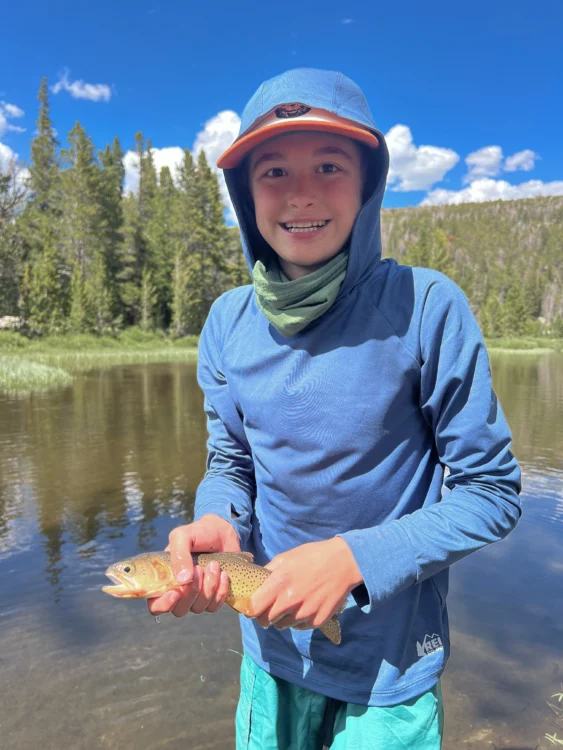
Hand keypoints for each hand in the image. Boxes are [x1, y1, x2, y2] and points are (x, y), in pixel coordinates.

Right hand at [147, 514, 239, 618]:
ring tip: (214, 564)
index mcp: (164, 579)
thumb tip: (182, 580)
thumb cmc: (198, 534)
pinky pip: (214, 606)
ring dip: (208, 586)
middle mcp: (179, 592)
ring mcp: (196, 597)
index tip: (175, 592)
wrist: (223, 533)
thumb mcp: (183, 536)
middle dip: (191, 591)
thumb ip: (178, 555)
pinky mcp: (213, 598)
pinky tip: (223, 574)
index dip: (163, 605)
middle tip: (199, 568)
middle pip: (179, 610)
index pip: (155, 605)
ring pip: (198, 608)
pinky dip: (220, 590)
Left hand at [248, 537, 362, 631]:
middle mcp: (290, 601)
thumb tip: (255, 585)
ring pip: (282, 625)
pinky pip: (299, 627)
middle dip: (265, 615)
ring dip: (282, 618)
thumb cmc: (312, 557)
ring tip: (291, 603)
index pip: (253, 609)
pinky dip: (298, 620)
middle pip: (265, 621)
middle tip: (271, 606)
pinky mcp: (317, 621)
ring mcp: (304, 613)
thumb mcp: (285, 557)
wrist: (343, 563)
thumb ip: (268, 572)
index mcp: (279, 583)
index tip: (253, 606)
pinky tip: (305, 605)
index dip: (250, 609)